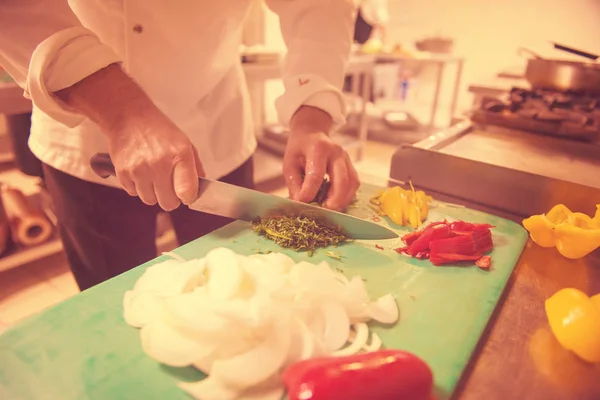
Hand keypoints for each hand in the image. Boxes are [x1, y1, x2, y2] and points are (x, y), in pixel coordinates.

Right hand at [55, 64, 203, 210]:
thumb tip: (199, 191)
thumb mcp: (185, 143)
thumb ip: (195, 168)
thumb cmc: (160, 131)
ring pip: (150, 200)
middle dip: (170, 198)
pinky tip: (140, 172)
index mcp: (179, 155)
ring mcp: (139, 170)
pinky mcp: (123, 173)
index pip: (187, 192)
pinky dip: (138, 187)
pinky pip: (133, 193)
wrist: (128, 117)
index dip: (188, 197)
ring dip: (153, 193)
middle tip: (169, 186)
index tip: (186, 194)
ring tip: (153, 177)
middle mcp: (159, 164)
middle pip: (168, 203)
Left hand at [283, 106, 359, 210]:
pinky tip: (337, 202)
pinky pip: (354, 182)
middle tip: (325, 211)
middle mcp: (336, 152)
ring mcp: (346, 158)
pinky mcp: (350, 165)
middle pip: (341, 179)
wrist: (312, 133)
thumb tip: (299, 203)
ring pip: (352, 182)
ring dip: (343, 199)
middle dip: (335, 198)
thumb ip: (294, 183)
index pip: (316, 174)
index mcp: (318, 148)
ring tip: (331, 209)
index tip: (302, 203)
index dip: (309, 191)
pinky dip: (347, 195)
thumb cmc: (299, 149)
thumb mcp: (290, 163)